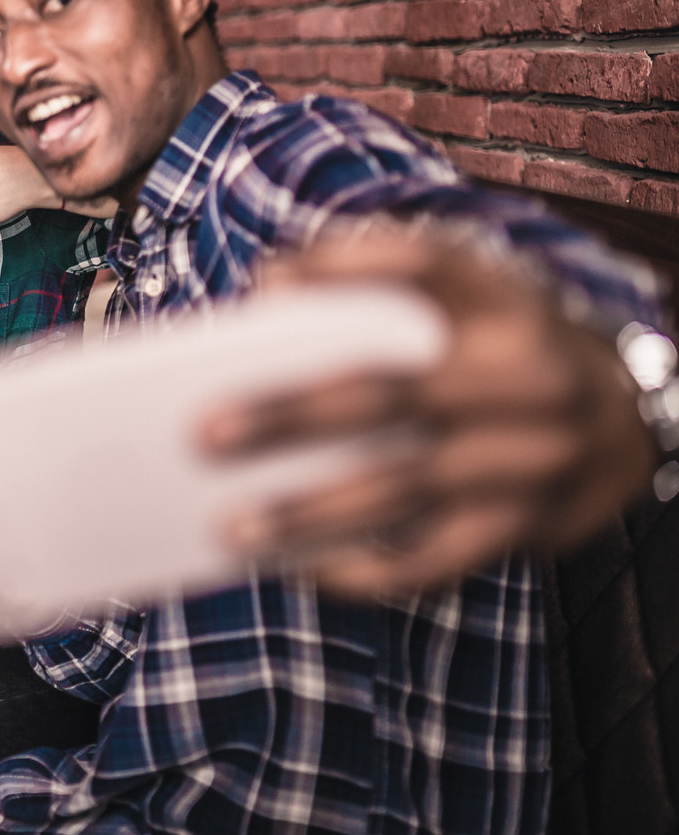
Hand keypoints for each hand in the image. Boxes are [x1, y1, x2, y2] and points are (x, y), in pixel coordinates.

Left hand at [202, 229, 654, 598]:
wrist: (631, 416)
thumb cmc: (508, 345)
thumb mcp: (471, 291)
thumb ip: (378, 272)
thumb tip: (268, 285)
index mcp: (506, 304)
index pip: (426, 264)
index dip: (346, 264)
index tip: (264, 280)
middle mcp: (526, 377)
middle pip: (390, 393)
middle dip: (291, 414)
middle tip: (203, 431)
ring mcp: (533, 457)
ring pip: (404, 488)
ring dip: (309, 511)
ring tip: (229, 526)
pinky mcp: (531, 524)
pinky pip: (437, 558)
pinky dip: (366, 570)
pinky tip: (301, 569)